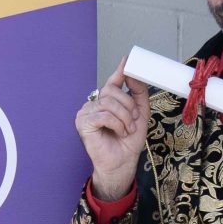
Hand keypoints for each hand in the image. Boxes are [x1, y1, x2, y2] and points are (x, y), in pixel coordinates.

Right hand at [77, 66, 143, 201]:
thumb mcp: (139, 114)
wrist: (122, 163)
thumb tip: (132, 74)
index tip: (127, 60)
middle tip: (133, 121)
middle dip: (128, 106)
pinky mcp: (83, 123)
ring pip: (108, 103)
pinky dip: (116, 124)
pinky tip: (118, 132)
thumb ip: (137, 93)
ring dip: (124, 118)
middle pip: (111, 91)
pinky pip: (104, 115)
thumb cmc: (127, 142)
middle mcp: (93, 105)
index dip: (119, 71)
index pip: (112, 82)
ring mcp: (85, 113)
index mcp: (105, 102)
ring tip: (127, 130)